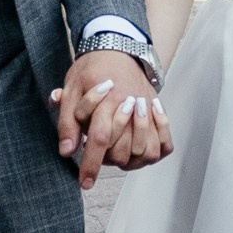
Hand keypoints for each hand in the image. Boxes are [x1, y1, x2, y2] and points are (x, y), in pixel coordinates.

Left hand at [53, 50, 171, 188]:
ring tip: (117, 146)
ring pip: (146, 150)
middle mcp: (131, 105)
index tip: (85, 184)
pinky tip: (139, 143)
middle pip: (124, 150)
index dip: (91, 165)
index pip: (99, 139)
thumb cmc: (91, 70)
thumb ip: (67, 121)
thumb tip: (67, 151)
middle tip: (99, 150)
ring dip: (130, 156)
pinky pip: (165, 143)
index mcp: (106, 99)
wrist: (117, 47)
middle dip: (108, 159)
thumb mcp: (71, 89)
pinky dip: (155, 149)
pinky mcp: (157, 111)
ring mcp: (147, 109)